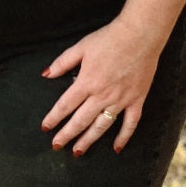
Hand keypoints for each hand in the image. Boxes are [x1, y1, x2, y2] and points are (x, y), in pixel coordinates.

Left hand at [40, 18, 160, 155]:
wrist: (139, 35)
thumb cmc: (109, 38)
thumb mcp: (81, 46)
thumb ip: (63, 62)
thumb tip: (46, 74)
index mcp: (87, 81)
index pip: (65, 105)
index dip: (54, 118)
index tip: (46, 128)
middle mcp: (102, 95)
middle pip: (81, 120)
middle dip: (67, 135)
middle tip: (57, 146)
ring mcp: (120, 100)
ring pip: (102, 126)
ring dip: (89, 140)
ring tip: (78, 152)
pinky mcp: (136, 100)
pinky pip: (130, 124)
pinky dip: (124, 137)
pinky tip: (116, 148)